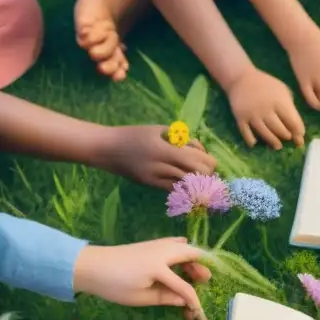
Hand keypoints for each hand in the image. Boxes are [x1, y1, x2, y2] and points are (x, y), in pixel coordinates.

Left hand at [72, 237, 210, 308]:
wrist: (90, 266)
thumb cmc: (114, 285)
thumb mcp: (139, 297)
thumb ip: (164, 297)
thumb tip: (183, 300)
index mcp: (159, 268)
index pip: (183, 285)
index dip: (192, 298)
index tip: (197, 310)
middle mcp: (162, 252)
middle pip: (190, 255)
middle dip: (201, 267)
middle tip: (206, 279)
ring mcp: (156, 245)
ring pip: (183, 246)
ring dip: (193, 257)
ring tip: (196, 271)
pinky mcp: (150, 244)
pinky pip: (174, 243)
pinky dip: (183, 250)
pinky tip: (182, 257)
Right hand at [91, 125, 216, 189]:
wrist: (107, 148)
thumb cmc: (134, 134)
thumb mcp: (159, 130)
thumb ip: (182, 139)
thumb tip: (201, 150)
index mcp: (165, 150)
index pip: (197, 161)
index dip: (210, 163)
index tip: (212, 161)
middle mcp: (161, 166)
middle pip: (195, 176)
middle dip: (206, 175)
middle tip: (207, 171)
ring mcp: (155, 178)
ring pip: (185, 186)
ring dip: (196, 183)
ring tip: (199, 178)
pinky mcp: (150, 185)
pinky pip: (172, 189)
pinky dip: (183, 187)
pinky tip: (186, 183)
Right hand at [226, 67, 305, 149]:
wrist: (241, 78)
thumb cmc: (265, 84)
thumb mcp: (282, 89)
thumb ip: (290, 105)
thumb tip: (296, 124)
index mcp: (279, 101)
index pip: (292, 121)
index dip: (298, 131)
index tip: (300, 137)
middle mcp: (266, 109)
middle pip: (279, 129)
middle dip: (286, 136)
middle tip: (288, 139)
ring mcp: (252, 115)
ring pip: (265, 133)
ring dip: (273, 142)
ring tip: (278, 146)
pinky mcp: (240, 118)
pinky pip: (246, 133)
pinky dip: (251, 140)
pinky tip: (255, 143)